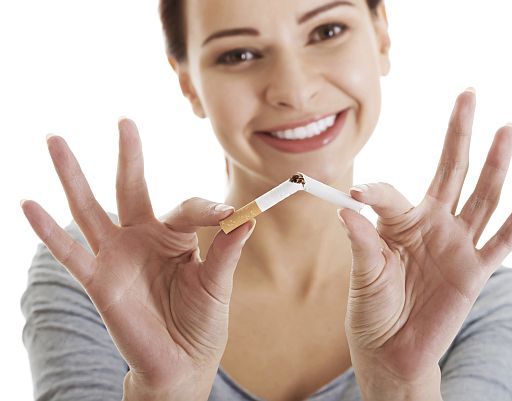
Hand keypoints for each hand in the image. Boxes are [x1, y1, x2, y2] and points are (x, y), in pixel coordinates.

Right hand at [21, 118, 255, 397]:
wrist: (181, 363)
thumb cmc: (202, 322)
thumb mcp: (217, 284)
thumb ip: (226, 252)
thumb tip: (246, 217)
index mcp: (176, 237)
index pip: (189, 208)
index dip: (210, 210)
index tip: (231, 215)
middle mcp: (143, 239)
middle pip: (132, 188)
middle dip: (128, 156)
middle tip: (125, 121)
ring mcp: (118, 257)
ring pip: (90, 209)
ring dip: (73, 176)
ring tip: (54, 141)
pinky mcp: (99, 281)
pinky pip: (70, 253)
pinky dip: (47, 230)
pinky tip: (29, 204)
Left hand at [338, 89, 511, 390]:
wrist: (391, 349)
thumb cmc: (372, 308)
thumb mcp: (363, 273)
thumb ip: (361, 240)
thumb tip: (348, 206)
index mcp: (400, 222)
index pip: (393, 193)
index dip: (377, 191)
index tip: (359, 193)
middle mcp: (433, 225)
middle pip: (451, 170)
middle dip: (459, 133)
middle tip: (468, 93)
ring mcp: (457, 245)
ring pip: (482, 195)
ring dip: (496, 162)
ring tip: (506, 127)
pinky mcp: (475, 270)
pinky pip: (503, 240)